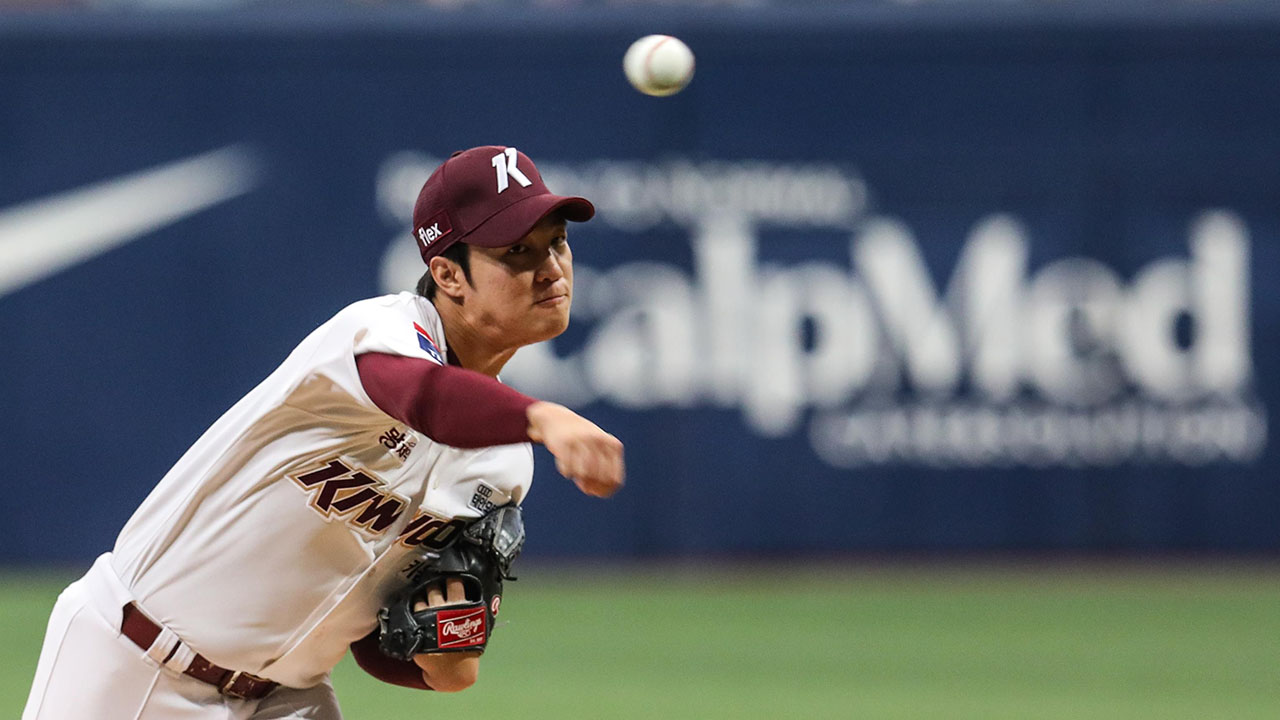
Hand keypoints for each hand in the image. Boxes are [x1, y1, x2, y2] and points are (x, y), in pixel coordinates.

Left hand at [412, 577, 479, 691]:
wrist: (452, 669)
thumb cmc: (467, 647)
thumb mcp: (478, 626)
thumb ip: (476, 608)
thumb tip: (479, 592)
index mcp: (464, 606)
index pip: (457, 582)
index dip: (452, 576)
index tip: (450, 575)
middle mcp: (446, 608)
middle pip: (437, 584)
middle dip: (436, 582)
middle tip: (437, 584)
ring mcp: (430, 615)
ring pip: (425, 592)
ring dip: (425, 591)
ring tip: (427, 595)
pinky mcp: (418, 623)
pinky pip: (414, 605)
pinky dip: (415, 603)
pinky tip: (418, 605)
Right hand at [526, 401, 624, 497]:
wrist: (558, 419)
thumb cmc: (582, 440)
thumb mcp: (599, 451)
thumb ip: (602, 472)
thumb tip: (594, 492)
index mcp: (613, 445)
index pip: (614, 480)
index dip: (605, 491)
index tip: (596, 491)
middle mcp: (600, 441)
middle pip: (600, 479)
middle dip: (591, 487)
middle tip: (584, 485)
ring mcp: (582, 441)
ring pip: (584, 475)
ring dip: (579, 480)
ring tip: (577, 475)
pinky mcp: (565, 443)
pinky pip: (568, 470)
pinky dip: (566, 472)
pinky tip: (566, 465)